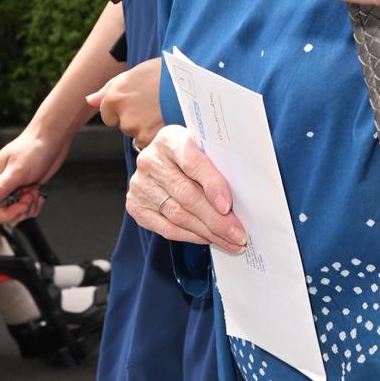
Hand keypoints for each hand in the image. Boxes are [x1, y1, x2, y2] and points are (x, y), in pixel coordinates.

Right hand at [0, 128, 67, 224]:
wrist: (52, 140)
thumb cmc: (33, 148)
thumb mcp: (17, 170)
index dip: (5, 213)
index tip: (22, 206)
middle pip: (0, 213)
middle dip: (18, 211)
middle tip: (30, 197)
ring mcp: (10, 188)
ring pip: (14, 213)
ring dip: (28, 208)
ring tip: (35, 192)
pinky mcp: (22, 191)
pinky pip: (24, 209)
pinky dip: (34, 206)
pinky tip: (39, 194)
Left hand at [87, 57, 164, 150]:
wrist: (194, 82)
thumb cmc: (166, 73)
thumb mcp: (135, 74)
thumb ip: (109, 89)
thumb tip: (89, 100)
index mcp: (114, 95)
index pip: (109, 116)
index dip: (126, 110)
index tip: (143, 101)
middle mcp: (121, 114)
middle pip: (125, 127)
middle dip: (138, 121)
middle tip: (157, 106)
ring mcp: (136, 128)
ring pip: (138, 137)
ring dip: (150, 130)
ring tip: (166, 113)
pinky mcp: (150, 139)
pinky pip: (152, 144)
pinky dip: (160, 136)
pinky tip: (171, 122)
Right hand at [125, 124, 246, 253]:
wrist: (162, 160)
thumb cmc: (192, 156)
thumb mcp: (205, 150)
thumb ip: (218, 166)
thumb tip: (244, 199)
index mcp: (171, 139)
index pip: (192, 162)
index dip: (212, 185)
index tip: (228, 206)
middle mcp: (151, 160)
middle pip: (187, 195)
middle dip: (216, 219)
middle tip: (238, 235)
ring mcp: (140, 184)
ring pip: (178, 215)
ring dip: (207, 232)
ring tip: (229, 241)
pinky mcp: (135, 205)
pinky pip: (166, 228)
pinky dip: (190, 236)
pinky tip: (207, 239)